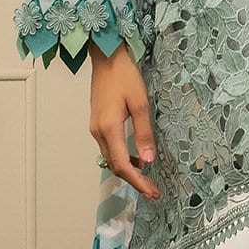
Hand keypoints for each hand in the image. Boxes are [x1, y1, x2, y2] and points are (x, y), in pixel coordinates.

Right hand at [89, 41, 159, 199]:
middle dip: (134, 180)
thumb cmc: (124, 75)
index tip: (151, 191)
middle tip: (152, 190)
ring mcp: (95, 128)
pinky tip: (135, 157)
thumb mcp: (140, 103)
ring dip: (128, 170)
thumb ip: (143, 133)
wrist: (107, 57)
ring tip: (147, 177)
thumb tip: (148, 161)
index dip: (137, 181)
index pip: (122, 164)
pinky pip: (109, 148)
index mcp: (109, 128)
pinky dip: (122, 157)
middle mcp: (98, 132)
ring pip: (111, 158)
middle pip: (114, 165)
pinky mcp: (97, 123)